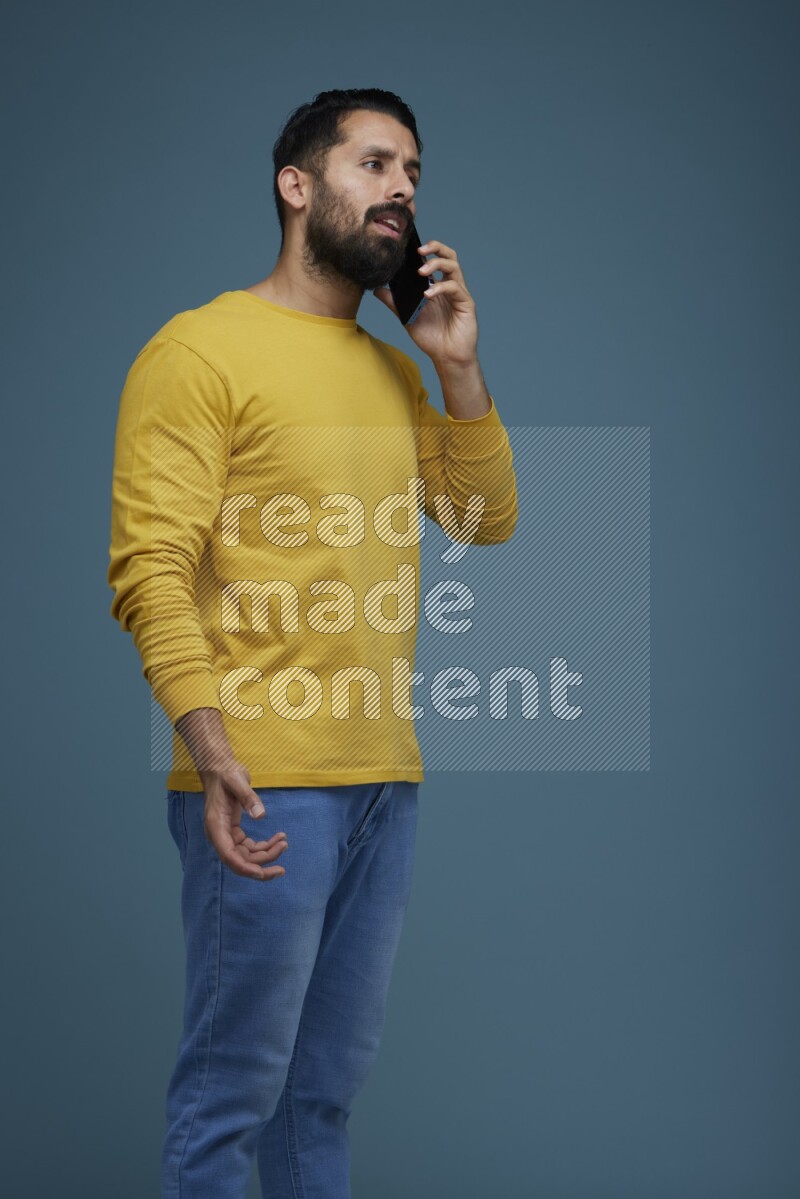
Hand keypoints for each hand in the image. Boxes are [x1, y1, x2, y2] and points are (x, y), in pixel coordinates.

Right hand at [199, 760, 287, 880]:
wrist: (220, 768)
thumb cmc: (227, 773)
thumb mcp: (237, 780)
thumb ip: (248, 797)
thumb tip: (261, 815)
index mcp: (216, 826)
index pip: (228, 855)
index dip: (244, 868)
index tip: (262, 873)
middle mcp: (219, 835)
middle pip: (239, 861)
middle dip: (261, 865)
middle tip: (282, 868)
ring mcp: (227, 835)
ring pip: (246, 856)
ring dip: (266, 855)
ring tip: (284, 843)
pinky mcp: (234, 832)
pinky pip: (250, 847)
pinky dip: (265, 846)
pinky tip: (279, 838)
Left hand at [372, 238, 478, 366]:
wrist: (447, 358)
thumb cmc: (432, 338)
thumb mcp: (407, 317)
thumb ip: (394, 302)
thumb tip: (376, 288)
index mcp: (437, 286)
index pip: (434, 259)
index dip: (424, 250)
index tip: (408, 248)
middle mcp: (450, 286)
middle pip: (448, 255)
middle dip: (435, 247)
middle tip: (419, 251)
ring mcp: (459, 293)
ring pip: (453, 266)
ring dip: (436, 264)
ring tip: (421, 272)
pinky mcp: (466, 302)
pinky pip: (455, 287)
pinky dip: (440, 288)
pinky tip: (428, 294)